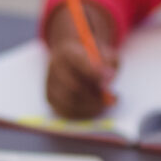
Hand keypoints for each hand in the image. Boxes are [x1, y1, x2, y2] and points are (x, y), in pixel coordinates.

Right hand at [45, 0, 120, 118]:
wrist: (72, 48)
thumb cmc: (92, 51)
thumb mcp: (105, 49)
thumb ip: (109, 59)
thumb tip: (107, 75)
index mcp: (68, 49)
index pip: (78, 61)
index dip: (94, 72)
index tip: (109, 80)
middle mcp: (56, 65)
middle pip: (73, 86)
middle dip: (94, 94)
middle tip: (111, 97)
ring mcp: (51, 81)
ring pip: (68, 101)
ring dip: (89, 106)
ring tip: (104, 103)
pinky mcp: (50, 95)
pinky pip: (62, 110)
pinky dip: (79, 113)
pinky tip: (93, 108)